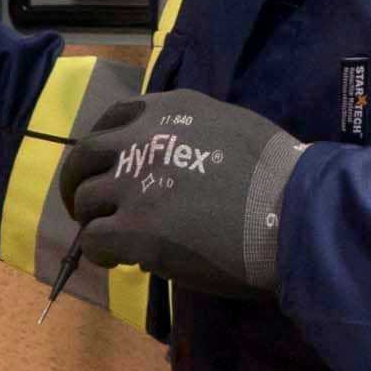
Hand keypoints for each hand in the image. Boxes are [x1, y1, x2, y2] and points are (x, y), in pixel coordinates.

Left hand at [56, 89, 304, 299]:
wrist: (292, 214)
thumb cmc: (277, 174)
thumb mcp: (231, 128)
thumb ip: (191, 133)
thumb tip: (172, 157)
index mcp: (170, 109)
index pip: (114, 116)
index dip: (102, 144)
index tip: (104, 164)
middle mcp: (143, 138)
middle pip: (85, 155)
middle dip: (78, 182)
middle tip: (86, 205)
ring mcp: (134, 184)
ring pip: (87, 202)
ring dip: (94, 221)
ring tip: (113, 241)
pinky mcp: (133, 230)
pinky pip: (94, 241)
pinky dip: (101, 254)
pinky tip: (120, 262)